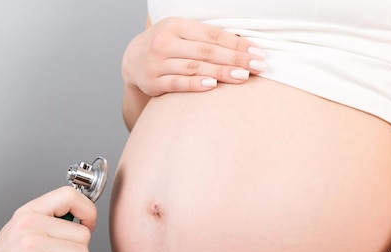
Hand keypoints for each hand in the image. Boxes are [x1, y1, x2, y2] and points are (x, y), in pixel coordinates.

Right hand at [122, 17, 266, 96]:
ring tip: (242, 77)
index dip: (236, 44)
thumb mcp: (181, 34)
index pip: (212, 35)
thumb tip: (243, 46)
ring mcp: (157, 63)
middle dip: (234, 59)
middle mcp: (165, 42)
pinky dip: (195, 85)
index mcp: (176, 25)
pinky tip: (212, 86)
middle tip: (257, 67)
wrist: (132, 61)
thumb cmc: (167, 47)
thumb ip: (206, 39)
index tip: (257, 53)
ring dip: (220, 73)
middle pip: (206, 51)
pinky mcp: (153, 82)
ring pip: (194, 67)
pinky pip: (177, 83)